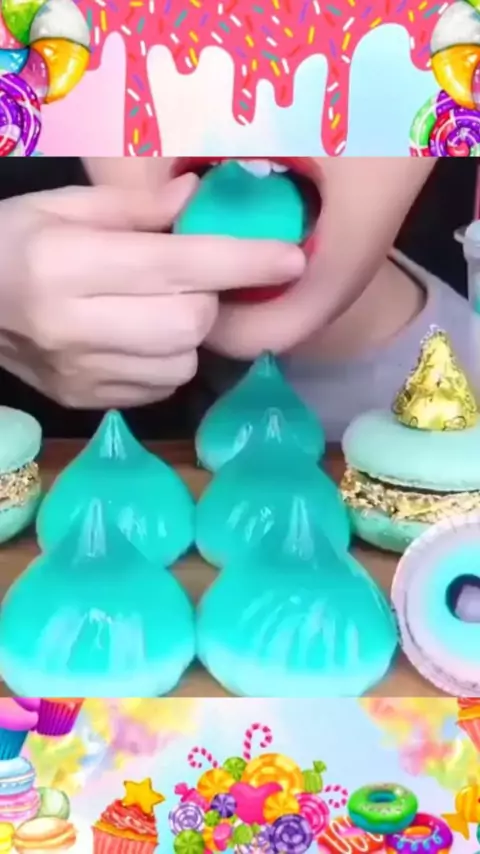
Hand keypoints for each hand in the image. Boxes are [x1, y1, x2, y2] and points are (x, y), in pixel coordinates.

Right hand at [0, 177, 304, 407]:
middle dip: (208, 296)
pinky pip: (161, 389)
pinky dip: (168, 361)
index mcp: (64, 264)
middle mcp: (73, 326)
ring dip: (190, 334)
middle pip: (189, 322)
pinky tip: (141, 337)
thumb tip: (199, 199)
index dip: (241, 261)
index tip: (291, 258)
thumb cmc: (10, 244)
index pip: (175, 265)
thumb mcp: (59, 206)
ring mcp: (80, 374)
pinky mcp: (86, 401)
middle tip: (190, 277)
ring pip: (181, 364)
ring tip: (158, 307)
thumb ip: (134, 206)